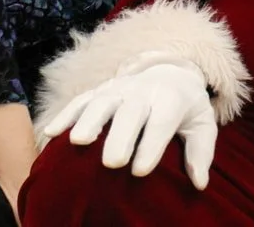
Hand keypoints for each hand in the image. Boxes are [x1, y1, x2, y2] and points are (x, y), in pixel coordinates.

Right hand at [42, 59, 216, 189]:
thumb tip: (199, 183)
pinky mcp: (100, 89)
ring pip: (101, 101)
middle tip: (111, 163)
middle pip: (130, 111)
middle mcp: (142, 90)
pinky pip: (80, 99)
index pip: (161, 122)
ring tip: (77, 143)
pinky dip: (65, 114)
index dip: (151, 145)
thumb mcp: (203, 124)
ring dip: (88, 120)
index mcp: (170, 98)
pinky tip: (50, 132)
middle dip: (120, 135)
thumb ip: (200, 152)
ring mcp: (119, 87)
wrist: (170, 70)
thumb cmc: (186, 107)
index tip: (140, 171)